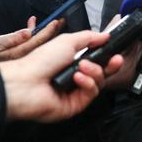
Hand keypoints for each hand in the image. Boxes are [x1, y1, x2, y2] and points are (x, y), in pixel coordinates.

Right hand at [0, 16, 63, 60]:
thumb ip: (11, 39)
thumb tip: (28, 33)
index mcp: (20, 52)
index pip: (39, 39)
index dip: (49, 30)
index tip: (57, 21)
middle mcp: (25, 56)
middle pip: (43, 42)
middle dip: (52, 31)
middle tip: (61, 20)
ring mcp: (24, 58)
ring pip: (38, 43)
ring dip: (45, 32)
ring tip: (53, 23)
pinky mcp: (21, 58)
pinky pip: (30, 44)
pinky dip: (32, 33)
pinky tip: (31, 26)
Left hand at [0, 29, 122, 121]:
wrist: (25, 83)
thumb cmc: (40, 61)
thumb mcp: (67, 41)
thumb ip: (89, 37)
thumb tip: (105, 35)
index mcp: (71, 62)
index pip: (96, 60)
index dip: (107, 56)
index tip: (115, 51)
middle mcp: (74, 77)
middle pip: (101, 73)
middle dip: (110, 66)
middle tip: (115, 59)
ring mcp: (74, 92)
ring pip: (98, 83)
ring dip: (94, 72)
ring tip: (82, 66)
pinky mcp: (75, 105)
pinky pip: (91, 94)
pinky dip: (87, 84)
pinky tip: (78, 77)